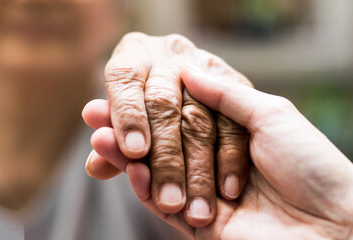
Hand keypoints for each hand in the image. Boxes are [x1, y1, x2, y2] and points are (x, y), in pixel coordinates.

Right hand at [88, 64, 352, 238]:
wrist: (334, 220)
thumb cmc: (309, 162)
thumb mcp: (268, 113)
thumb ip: (223, 94)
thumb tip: (188, 68)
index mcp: (227, 136)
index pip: (176, 118)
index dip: (148, 106)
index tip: (118, 92)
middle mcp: (211, 165)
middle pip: (160, 147)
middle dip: (127, 132)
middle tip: (93, 114)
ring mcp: (203, 195)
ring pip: (155, 176)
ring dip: (126, 158)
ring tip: (99, 138)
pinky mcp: (200, 225)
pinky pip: (164, 206)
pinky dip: (142, 186)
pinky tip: (126, 167)